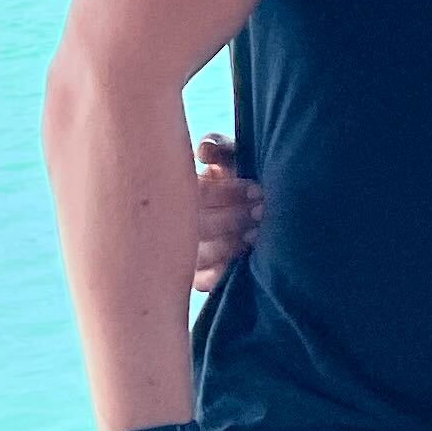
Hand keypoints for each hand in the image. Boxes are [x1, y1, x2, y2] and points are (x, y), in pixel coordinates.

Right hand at [190, 134, 263, 293]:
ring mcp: (177, 252)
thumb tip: (203, 152)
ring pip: (197, 255)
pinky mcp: (193, 276)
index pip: (195, 194)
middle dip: (233, 218)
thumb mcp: (229, 157)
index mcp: (174, 188)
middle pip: (195, 226)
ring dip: (229, 245)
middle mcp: (169, 222)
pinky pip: (201, 281)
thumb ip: (219, 149)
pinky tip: (240, 261)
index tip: (257, 191)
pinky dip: (221, 271)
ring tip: (254, 234)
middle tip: (262, 211)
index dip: (227, 192)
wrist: (250, 206)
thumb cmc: (233, 175)